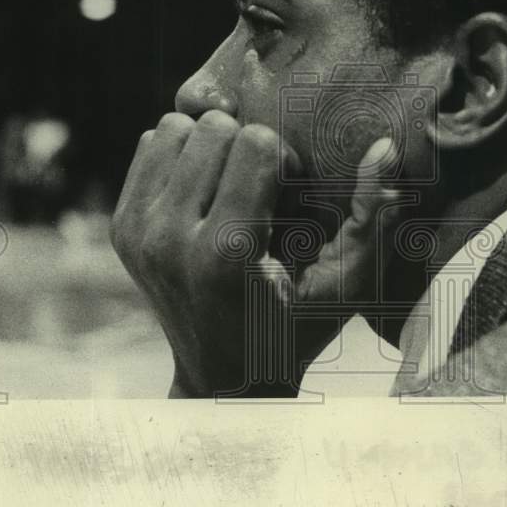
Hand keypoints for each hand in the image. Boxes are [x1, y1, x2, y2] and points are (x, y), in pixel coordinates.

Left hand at [110, 110, 401, 396]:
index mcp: (226, 253)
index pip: (254, 142)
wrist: (225, 379)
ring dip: (212, 146)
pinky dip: (183, 155)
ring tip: (232, 187)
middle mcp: (169, 239)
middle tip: (262, 191)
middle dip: (248, 147)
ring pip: (176, 127)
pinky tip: (205, 192)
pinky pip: (152, 145)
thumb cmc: (298, 329)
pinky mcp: (120, 226)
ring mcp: (137, 233)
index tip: (290, 196)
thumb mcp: (348, 281)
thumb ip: (373, 213)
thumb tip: (386, 144)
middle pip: (213, 127)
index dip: (284, 158)